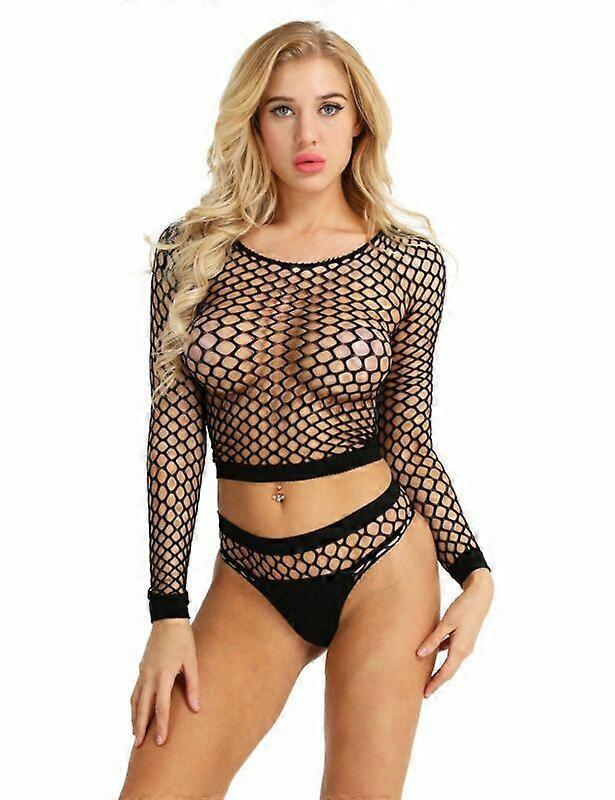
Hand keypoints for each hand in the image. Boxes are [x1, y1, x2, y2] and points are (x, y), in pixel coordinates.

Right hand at [131, 618, 200, 746]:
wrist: (168, 619)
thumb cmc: (183, 640)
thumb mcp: (192, 661)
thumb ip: (193, 685)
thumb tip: (196, 708)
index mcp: (163, 675)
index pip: (161, 706)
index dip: (160, 725)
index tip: (160, 742)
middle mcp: (150, 676)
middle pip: (143, 708)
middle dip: (141, 728)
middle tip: (139, 747)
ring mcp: (143, 672)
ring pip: (135, 701)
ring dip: (135, 718)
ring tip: (135, 735)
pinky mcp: (142, 669)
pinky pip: (135, 691)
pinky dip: (134, 705)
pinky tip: (137, 713)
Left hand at [416, 568, 492, 697]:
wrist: (481, 596)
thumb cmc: (463, 608)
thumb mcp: (446, 623)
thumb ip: (433, 639)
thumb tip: (420, 654)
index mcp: (460, 649)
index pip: (446, 672)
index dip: (435, 683)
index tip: (425, 693)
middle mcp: (465, 650)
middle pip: (449, 670)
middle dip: (437, 681)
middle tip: (425, 691)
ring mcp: (466, 645)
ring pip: (451, 662)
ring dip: (440, 670)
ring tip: (427, 675)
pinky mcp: (465, 638)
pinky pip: (452, 652)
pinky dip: (443, 656)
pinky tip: (433, 653)